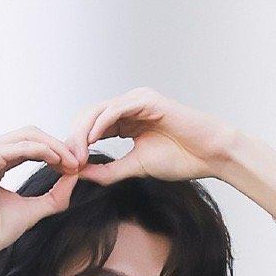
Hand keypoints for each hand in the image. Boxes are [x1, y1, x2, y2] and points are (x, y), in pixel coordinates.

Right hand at [0, 127, 83, 260]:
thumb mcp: (29, 211)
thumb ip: (51, 197)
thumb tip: (74, 179)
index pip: (26, 148)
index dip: (51, 154)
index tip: (71, 168)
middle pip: (28, 136)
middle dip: (56, 146)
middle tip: (77, 162)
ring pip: (27, 136)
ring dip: (54, 147)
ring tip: (72, 163)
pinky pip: (22, 146)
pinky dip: (44, 151)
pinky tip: (60, 162)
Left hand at [66, 88, 235, 184]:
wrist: (208, 154)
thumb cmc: (180, 158)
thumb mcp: (135, 167)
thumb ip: (109, 170)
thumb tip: (82, 174)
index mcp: (125, 121)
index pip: (92, 129)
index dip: (77, 146)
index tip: (68, 168)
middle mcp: (129, 107)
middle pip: (90, 117)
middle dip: (75, 139)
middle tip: (67, 161)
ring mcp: (137, 101)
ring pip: (99, 111)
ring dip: (83, 133)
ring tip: (75, 154)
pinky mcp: (146, 100)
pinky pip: (116, 110)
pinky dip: (101, 124)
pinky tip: (90, 140)